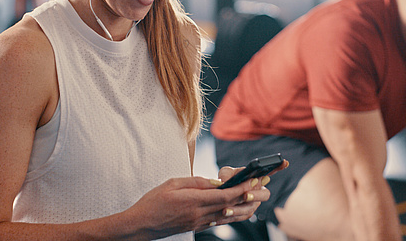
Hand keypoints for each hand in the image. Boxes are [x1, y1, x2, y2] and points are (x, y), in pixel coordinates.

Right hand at [125, 176, 264, 238]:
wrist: (141, 226)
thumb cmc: (153, 202)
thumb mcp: (172, 183)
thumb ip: (196, 181)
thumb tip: (216, 181)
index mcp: (194, 201)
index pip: (226, 195)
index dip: (243, 188)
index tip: (254, 179)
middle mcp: (200, 214)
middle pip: (232, 205)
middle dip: (250, 196)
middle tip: (264, 188)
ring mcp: (199, 223)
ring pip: (230, 216)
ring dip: (246, 208)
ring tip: (258, 198)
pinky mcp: (197, 227)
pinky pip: (221, 221)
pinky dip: (234, 214)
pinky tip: (241, 209)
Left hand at [209, 159, 289, 225]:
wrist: (219, 196)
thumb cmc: (226, 179)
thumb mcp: (226, 173)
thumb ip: (227, 174)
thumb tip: (225, 181)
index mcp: (257, 178)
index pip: (270, 172)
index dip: (279, 167)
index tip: (284, 162)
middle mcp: (259, 191)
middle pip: (264, 194)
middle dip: (256, 195)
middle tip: (245, 195)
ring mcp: (254, 203)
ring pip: (251, 208)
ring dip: (238, 209)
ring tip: (225, 210)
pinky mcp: (246, 213)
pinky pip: (241, 216)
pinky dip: (231, 216)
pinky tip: (221, 215)